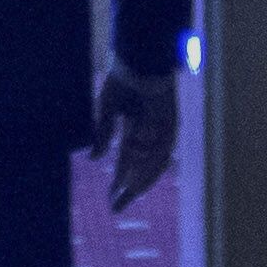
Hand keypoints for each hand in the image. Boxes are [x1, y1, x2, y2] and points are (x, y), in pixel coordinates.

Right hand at [99, 67, 182, 211]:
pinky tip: (136, 168)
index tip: (110, 200)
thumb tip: (95, 159)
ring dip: (140, 180)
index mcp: (134, 130)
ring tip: (127, 195)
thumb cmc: (124, 79)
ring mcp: (162, 131)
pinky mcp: (171, 124)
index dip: (119, 182)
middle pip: (141, 170)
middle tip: (116, 207)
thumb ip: (103, 133)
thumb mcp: (107, 109)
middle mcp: (150, 135)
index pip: (127, 164)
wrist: (140, 59)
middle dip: (129, 189)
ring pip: (153, 164)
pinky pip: (162, 150)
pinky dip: (149, 161)